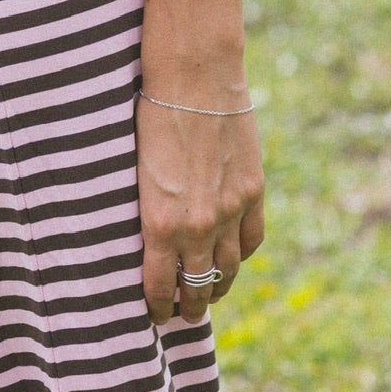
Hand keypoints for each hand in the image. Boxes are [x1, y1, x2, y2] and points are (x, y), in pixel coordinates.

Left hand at [135, 96, 265, 326]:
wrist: (193, 77)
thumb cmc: (151, 115)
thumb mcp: (137, 171)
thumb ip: (150, 209)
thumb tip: (149, 236)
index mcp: (160, 223)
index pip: (160, 287)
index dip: (158, 307)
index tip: (157, 315)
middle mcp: (197, 226)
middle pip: (198, 287)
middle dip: (190, 305)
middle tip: (185, 313)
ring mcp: (229, 211)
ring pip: (228, 270)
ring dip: (218, 286)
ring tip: (210, 292)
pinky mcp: (253, 192)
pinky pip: (251, 240)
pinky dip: (241, 254)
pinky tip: (233, 256)